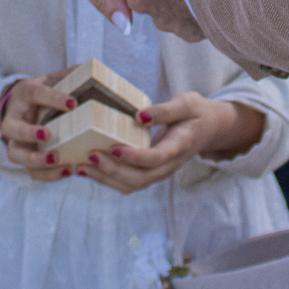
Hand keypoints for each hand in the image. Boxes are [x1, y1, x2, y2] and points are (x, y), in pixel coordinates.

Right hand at [0, 68, 83, 181]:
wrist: (23, 107)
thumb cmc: (44, 92)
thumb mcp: (53, 79)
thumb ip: (71, 75)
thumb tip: (94, 69)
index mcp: (24, 94)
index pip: (35, 94)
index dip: (53, 99)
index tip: (73, 103)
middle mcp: (14, 118)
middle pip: (11, 129)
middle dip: (28, 133)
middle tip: (48, 134)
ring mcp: (15, 141)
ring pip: (15, 155)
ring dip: (35, 159)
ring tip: (57, 159)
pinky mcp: (25, 158)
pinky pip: (31, 171)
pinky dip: (48, 174)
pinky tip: (68, 170)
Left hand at [78, 92, 264, 193]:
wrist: (207, 129)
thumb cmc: (195, 113)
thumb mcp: (186, 103)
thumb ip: (166, 110)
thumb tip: (141, 116)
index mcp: (179, 146)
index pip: (156, 158)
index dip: (134, 157)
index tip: (112, 147)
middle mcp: (169, 165)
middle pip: (140, 178)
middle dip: (113, 171)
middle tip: (89, 155)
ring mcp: (159, 172)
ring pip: (131, 185)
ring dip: (105, 179)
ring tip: (81, 166)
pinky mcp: (149, 173)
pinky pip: (128, 183)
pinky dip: (107, 179)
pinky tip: (87, 169)